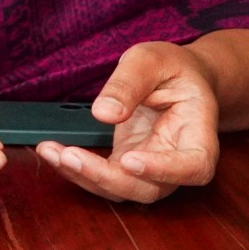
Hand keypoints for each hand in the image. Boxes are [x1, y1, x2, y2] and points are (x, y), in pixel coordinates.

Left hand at [37, 41, 218, 203]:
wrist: (176, 77)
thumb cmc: (171, 67)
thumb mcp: (151, 60)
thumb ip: (129, 83)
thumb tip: (104, 113)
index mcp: (199, 133)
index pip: (193, 166)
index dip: (163, 171)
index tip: (129, 161)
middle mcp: (178, 159)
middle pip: (149, 188)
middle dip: (105, 178)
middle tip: (69, 155)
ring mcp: (152, 167)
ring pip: (122, 189)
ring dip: (84, 176)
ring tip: (49, 152)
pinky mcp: (128, 164)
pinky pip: (104, 177)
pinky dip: (76, 168)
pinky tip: (51, 151)